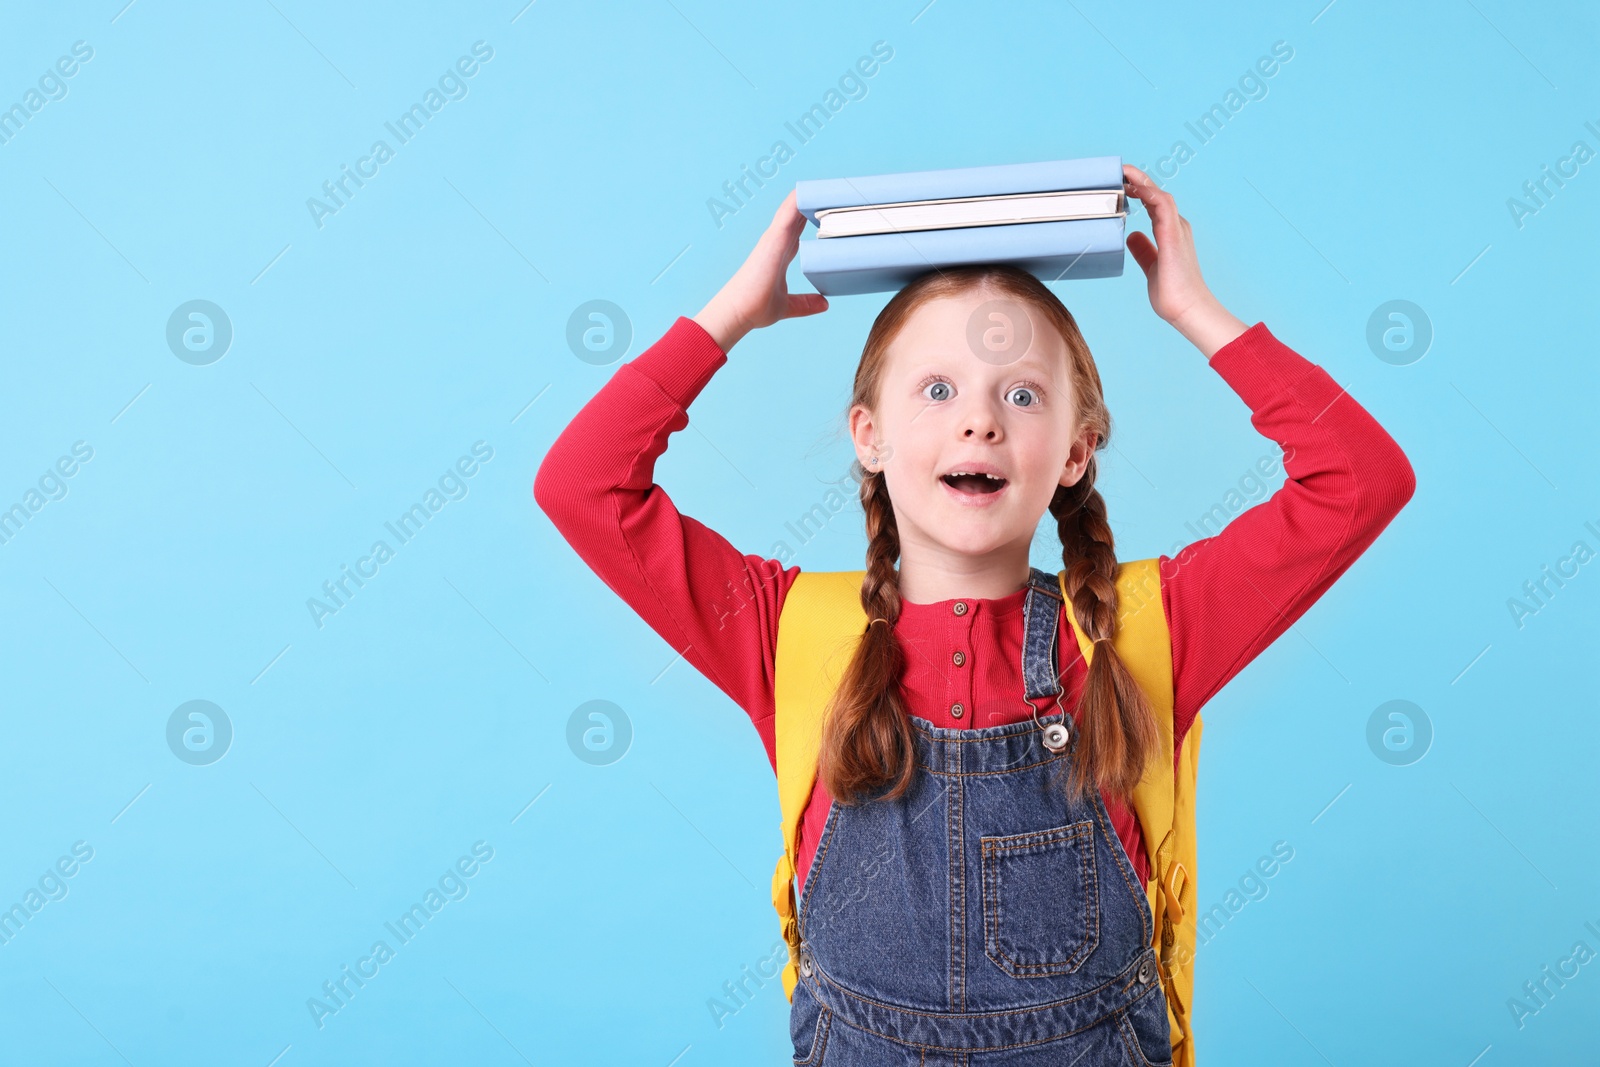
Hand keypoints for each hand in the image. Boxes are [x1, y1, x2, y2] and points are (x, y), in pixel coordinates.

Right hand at [694, 188, 828, 351]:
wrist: (739, 313)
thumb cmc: (755, 309)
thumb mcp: (788, 305)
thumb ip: (805, 303)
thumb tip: (824, 303)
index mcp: (778, 256)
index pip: (796, 232)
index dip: (807, 219)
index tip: (823, 209)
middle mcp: (774, 244)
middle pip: (794, 217)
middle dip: (810, 204)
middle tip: (829, 189)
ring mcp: (772, 241)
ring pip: (790, 211)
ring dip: (805, 197)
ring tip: (822, 183)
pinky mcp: (771, 242)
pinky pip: (786, 216)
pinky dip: (796, 203)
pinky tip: (806, 191)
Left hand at [1122, 164, 1245, 357]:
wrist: (1186, 309)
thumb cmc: (1172, 291)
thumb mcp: (1150, 266)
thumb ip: (1143, 250)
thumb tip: (1132, 236)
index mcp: (1170, 232)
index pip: (1153, 203)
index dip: (1138, 190)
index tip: (1121, 184)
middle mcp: (1175, 226)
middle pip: (1155, 194)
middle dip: (1138, 180)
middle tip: (1118, 171)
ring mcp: (1176, 229)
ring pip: (1160, 195)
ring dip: (1142, 181)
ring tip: (1124, 172)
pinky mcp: (1174, 236)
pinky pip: (1164, 206)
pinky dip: (1151, 194)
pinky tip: (1138, 188)